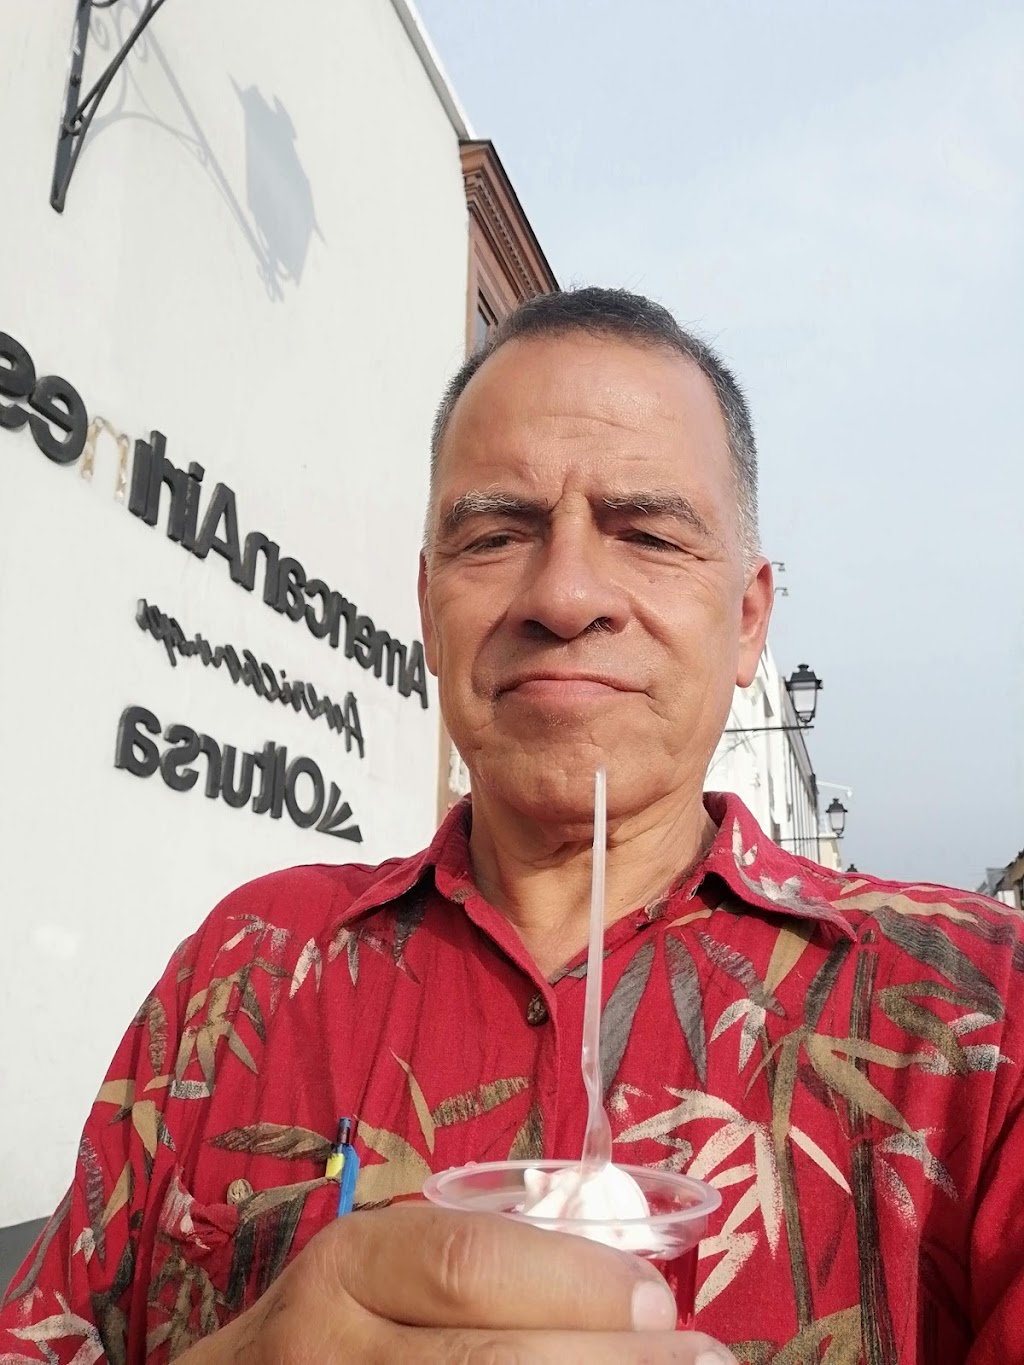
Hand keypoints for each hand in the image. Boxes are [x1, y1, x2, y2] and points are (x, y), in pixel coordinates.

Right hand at [177, 1203, 735, 1362]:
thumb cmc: (333, 1334)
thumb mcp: (379, 1277)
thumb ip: (471, 1275)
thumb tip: (630, 1295)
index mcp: (345, 1267)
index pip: (467, 1264)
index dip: (576, 1283)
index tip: (659, 1301)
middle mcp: (328, 1351)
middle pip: (488, 1363)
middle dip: (609, 1361)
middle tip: (703, 1360)